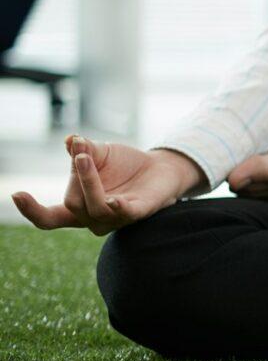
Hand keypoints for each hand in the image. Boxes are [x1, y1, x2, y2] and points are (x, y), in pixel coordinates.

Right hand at [10, 135, 204, 235]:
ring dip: (88, 181)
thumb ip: (82, 151)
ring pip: (93, 207)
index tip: (16, 194)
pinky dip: (115, 205)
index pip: (49, 219)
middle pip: (73, 203)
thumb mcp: (99, 153)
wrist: (159, 166)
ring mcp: (115, 220)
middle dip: (75, 174)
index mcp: (78, 207)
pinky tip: (114, 199)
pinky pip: (122, 214)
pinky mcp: (137, 214)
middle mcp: (93, 219)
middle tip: (82, 152)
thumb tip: (72, 140)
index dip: (31, 211)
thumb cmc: (123, 164)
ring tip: (86, 158)